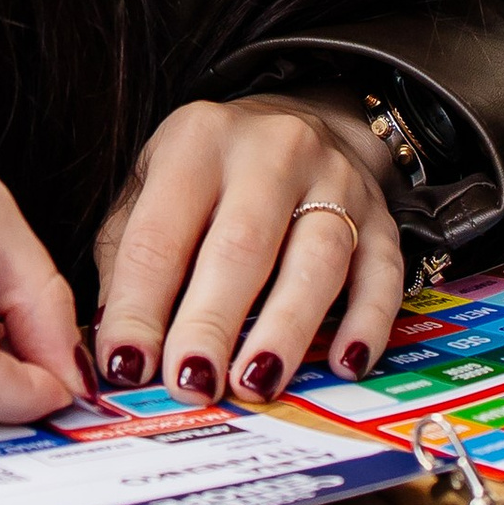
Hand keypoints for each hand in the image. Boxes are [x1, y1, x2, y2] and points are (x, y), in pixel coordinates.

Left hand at [94, 95, 404, 403]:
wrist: (303, 121)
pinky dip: (367, 322)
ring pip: (317, 257)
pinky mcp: (381, 214)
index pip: (159, 235)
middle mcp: (270, 150)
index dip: (139, 307)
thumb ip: (128, 262)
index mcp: (196, 141)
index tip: (127, 367)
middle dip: (212, 321)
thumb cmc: (210, 176)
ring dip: (285, 328)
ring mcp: (335, 178)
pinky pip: (383, 271)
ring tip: (256, 383)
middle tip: (191, 384)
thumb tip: (120, 352)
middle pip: (241, 244)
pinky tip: (344, 364)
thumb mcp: (152, 188)